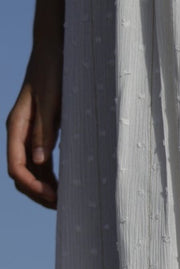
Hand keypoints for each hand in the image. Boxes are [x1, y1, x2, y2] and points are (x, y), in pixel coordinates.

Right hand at [6, 14, 63, 209]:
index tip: (53, 197)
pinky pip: (41, 163)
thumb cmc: (52, 72)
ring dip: (44, 188)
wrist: (53, 52)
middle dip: (37, 193)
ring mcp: (29, 135)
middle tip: (60, 206)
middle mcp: (19, 133)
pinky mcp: (41, 134)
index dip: (32, 186)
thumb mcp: (51, 101)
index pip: (16, 167)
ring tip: (64, 201)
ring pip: (31, 172)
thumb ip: (44, 131)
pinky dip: (50, 177)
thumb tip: (38, 161)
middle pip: (20, 174)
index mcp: (16, 126)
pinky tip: (64, 187)